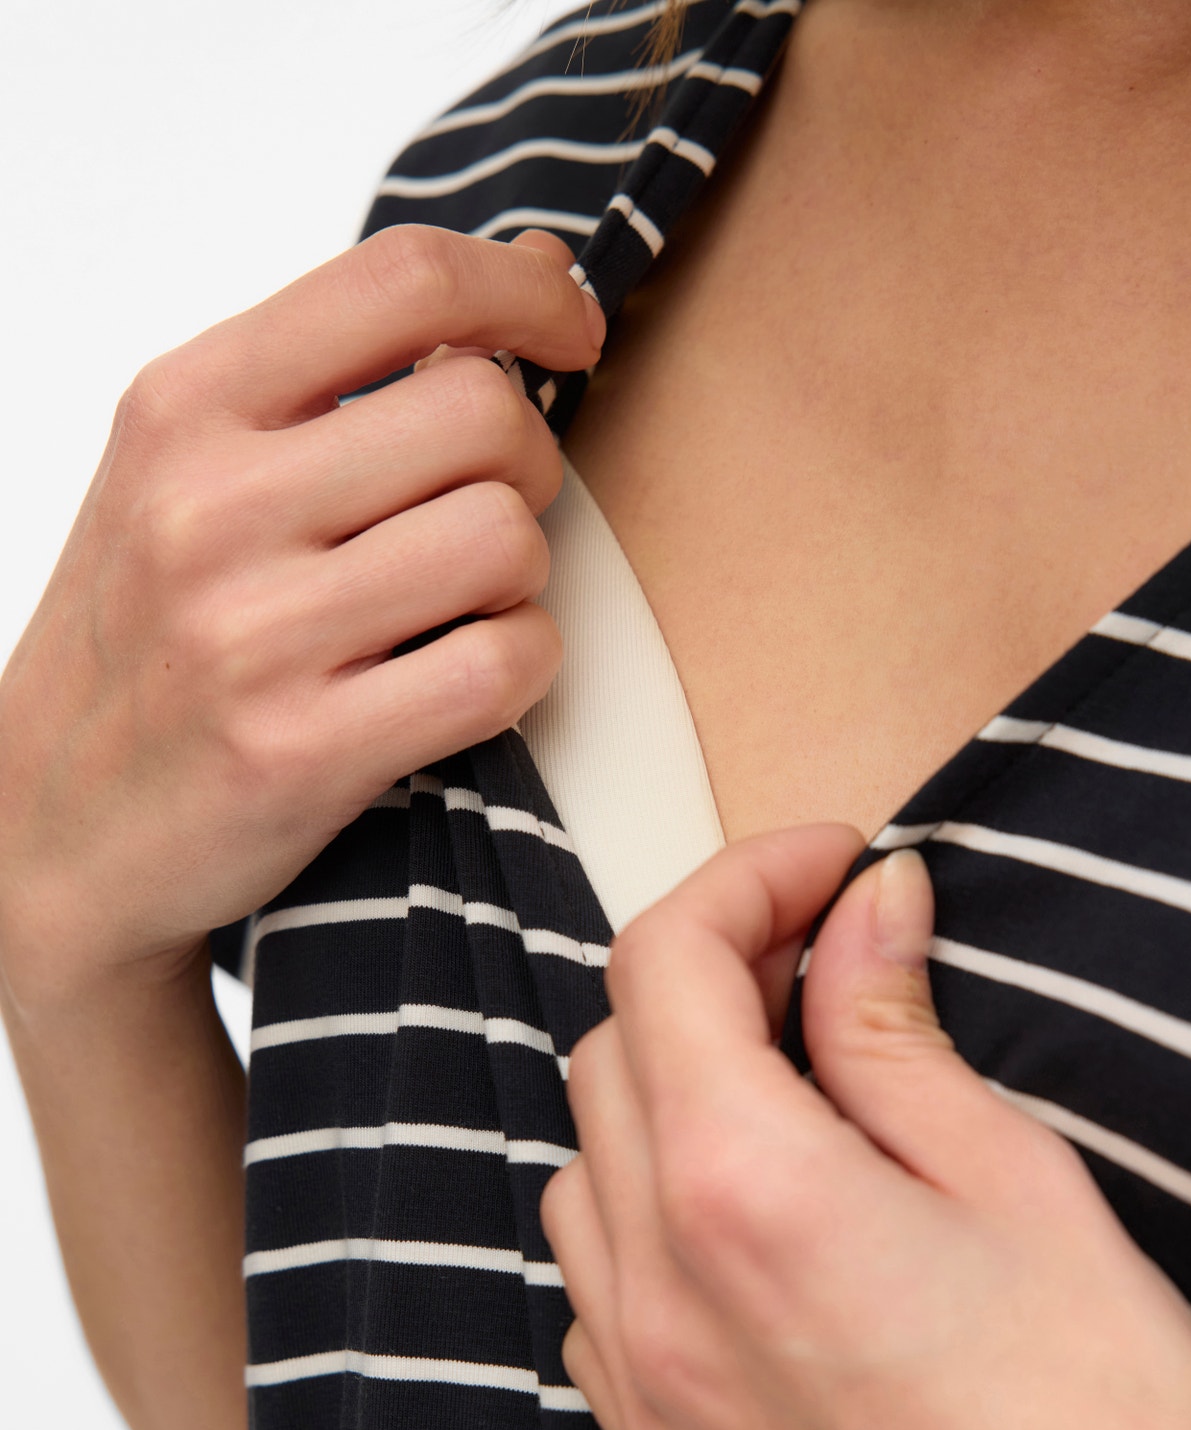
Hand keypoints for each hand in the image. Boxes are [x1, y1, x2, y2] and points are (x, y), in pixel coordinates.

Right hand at [0, 225, 602, 1003]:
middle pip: (484, 414)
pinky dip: (521, 668)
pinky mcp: (301, 749)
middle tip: (490, 514)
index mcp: (183, 407)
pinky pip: (502, 665)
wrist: (51, 830)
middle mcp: (208, 505)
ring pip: (507, 540)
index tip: (568, 330)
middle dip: (529, 465)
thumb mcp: (192, 473)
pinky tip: (467, 676)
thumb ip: (344, 374)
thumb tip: (537, 267)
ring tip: (461, 607)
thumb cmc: (146, 642)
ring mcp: (251, 632)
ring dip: (521, 578)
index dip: (524, 293)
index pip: (401, 280)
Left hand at [541, 828, 1190, 1429]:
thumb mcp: (1014, 1175)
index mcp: (742, 1191)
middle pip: (612, 1052)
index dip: (746, 880)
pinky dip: (649, 1220)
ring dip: (667, 1098)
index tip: (829, 868)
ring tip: (792, 1097)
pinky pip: (598, 1292)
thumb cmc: (1108, 1422)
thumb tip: (864, 909)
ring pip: (586, 1169)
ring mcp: (644, 1391)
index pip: (664, 962)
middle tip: (824, 970)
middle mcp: (657, 1290)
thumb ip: (894, 1028)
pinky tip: (755, 1231)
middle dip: (708, 979)